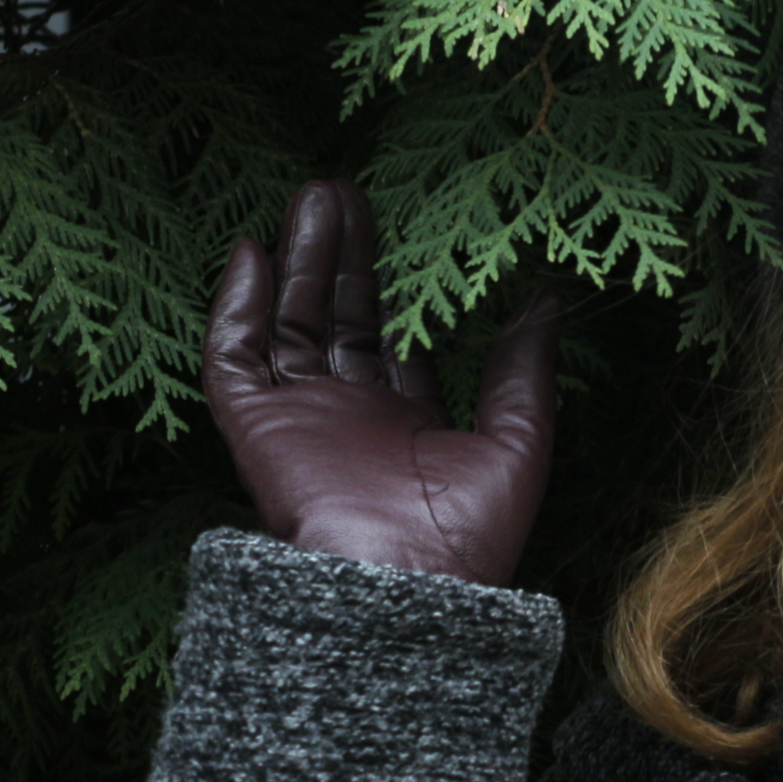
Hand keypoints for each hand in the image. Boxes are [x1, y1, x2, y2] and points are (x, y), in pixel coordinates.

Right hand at [203, 180, 564, 585]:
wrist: (403, 592)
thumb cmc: (468, 537)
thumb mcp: (519, 440)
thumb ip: (524, 367)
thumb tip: (549, 295)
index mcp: (410, 424)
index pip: (393, 335)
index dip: (394, 279)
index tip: (398, 221)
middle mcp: (350, 418)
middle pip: (335, 317)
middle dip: (339, 256)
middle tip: (342, 189)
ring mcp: (300, 421)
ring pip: (288, 325)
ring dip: (296, 262)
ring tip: (310, 196)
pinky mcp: (255, 430)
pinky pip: (232, 359)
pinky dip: (235, 307)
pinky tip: (249, 253)